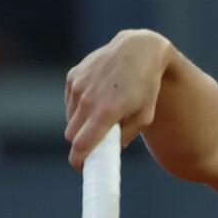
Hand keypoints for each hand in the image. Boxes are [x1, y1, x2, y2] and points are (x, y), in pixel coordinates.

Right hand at [64, 29, 170, 168]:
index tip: (82, 167)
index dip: (78, 160)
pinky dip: (79, 105)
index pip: (81, 145)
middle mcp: (88, 99)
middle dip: (81, 142)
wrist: (139, 51)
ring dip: (81, 122)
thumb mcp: (145, 115)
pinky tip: (98, 96)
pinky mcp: (73, 75)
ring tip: (103, 113)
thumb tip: (111, 150)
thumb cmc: (147, 86)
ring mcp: (78, 86)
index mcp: (107, 112)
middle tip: (96, 142)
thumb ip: (126, 136)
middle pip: (72, 135)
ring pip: (70, 118)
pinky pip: (70, 101)